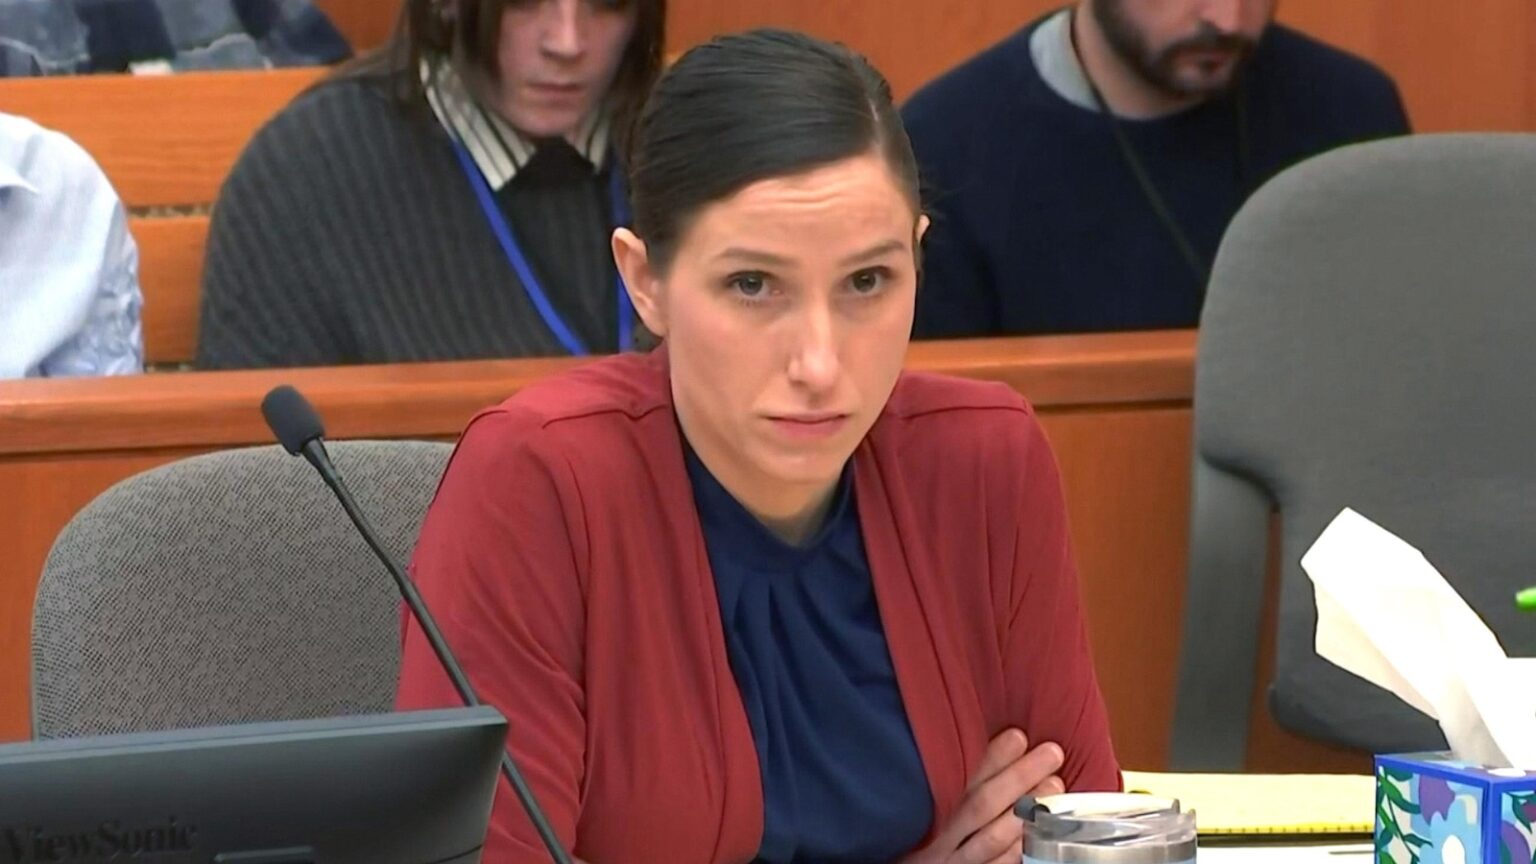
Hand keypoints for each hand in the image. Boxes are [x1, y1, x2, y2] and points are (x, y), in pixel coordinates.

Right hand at [903, 728, 1064, 863]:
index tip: (1018, 736)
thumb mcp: (936, 809)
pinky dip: (1019, 849)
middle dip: (1018, 776)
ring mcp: (958, 861)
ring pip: (993, 836)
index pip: (963, 778)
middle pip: (981, 803)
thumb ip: (962, 782)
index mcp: (933, 810)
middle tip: (1052, 753)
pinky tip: (1041, 831)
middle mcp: (944, 836)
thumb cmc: (933, 838)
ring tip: (1055, 786)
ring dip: (1027, 810)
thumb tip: (1003, 743)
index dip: (991, 758)